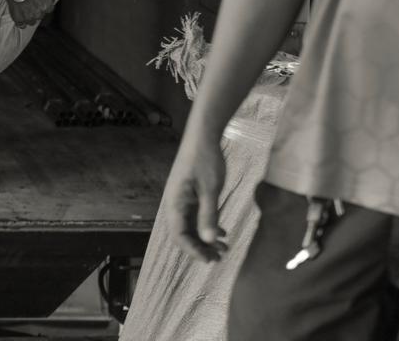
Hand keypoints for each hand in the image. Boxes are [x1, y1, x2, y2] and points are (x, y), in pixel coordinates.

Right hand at [6, 0, 57, 28]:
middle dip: (37, 11)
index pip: (49, 9)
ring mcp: (28, 17)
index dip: (45, 5)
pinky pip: (21, 25)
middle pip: (40, 16)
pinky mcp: (19, 19)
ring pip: (31, 22)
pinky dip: (21, 21)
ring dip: (30, 17)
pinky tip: (20, 16)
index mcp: (46, 6)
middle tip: (31, 4)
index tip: (40, 2)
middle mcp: (39, 14)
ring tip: (25, 10)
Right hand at [162, 131, 228, 262]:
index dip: (193, 251)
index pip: (179, 235)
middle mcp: (175, 203)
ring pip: (191, 226)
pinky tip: (221, 232)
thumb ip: (208, 216)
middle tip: (219, 258)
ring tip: (223, 249)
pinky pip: (195, 217)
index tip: (209, 260)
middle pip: (183, 234)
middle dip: (200, 248)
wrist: (203, 137)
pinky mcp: (190, 195)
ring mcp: (182, 199)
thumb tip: (208, 241)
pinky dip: (207, 226)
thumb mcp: (210, 190)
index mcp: (175, 203)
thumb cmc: (205, 161)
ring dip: (205, 239)